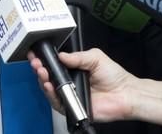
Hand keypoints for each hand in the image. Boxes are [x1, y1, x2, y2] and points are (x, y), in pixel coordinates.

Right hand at [28, 48, 161, 125]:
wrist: (125, 93)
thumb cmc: (114, 76)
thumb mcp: (95, 57)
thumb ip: (77, 56)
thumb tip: (60, 55)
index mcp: (73, 69)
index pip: (54, 65)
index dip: (44, 60)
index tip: (36, 54)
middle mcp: (69, 83)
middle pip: (48, 77)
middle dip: (39, 69)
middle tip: (36, 63)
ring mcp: (70, 95)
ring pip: (49, 90)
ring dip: (43, 81)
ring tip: (42, 72)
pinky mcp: (71, 108)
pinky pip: (57, 103)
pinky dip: (51, 95)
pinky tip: (49, 86)